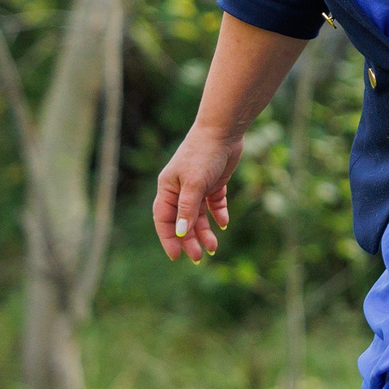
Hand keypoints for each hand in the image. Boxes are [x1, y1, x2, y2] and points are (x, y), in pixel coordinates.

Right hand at [153, 124, 241, 261]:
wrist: (223, 131)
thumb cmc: (203, 154)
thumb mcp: (194, 184)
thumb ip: (188, 209)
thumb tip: (181, 232)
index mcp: (167, 188)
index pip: (164, 219)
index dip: (169, 238)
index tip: (176, 257)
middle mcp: (180, 189)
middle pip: (182, 221)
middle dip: (189, 240)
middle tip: (199, 257)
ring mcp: (197, 186)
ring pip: (199, 215)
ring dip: (205, 231)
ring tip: (214, 247)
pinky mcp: (214, 182)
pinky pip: (214, 203)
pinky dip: (218, 214)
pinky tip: (224, 224)